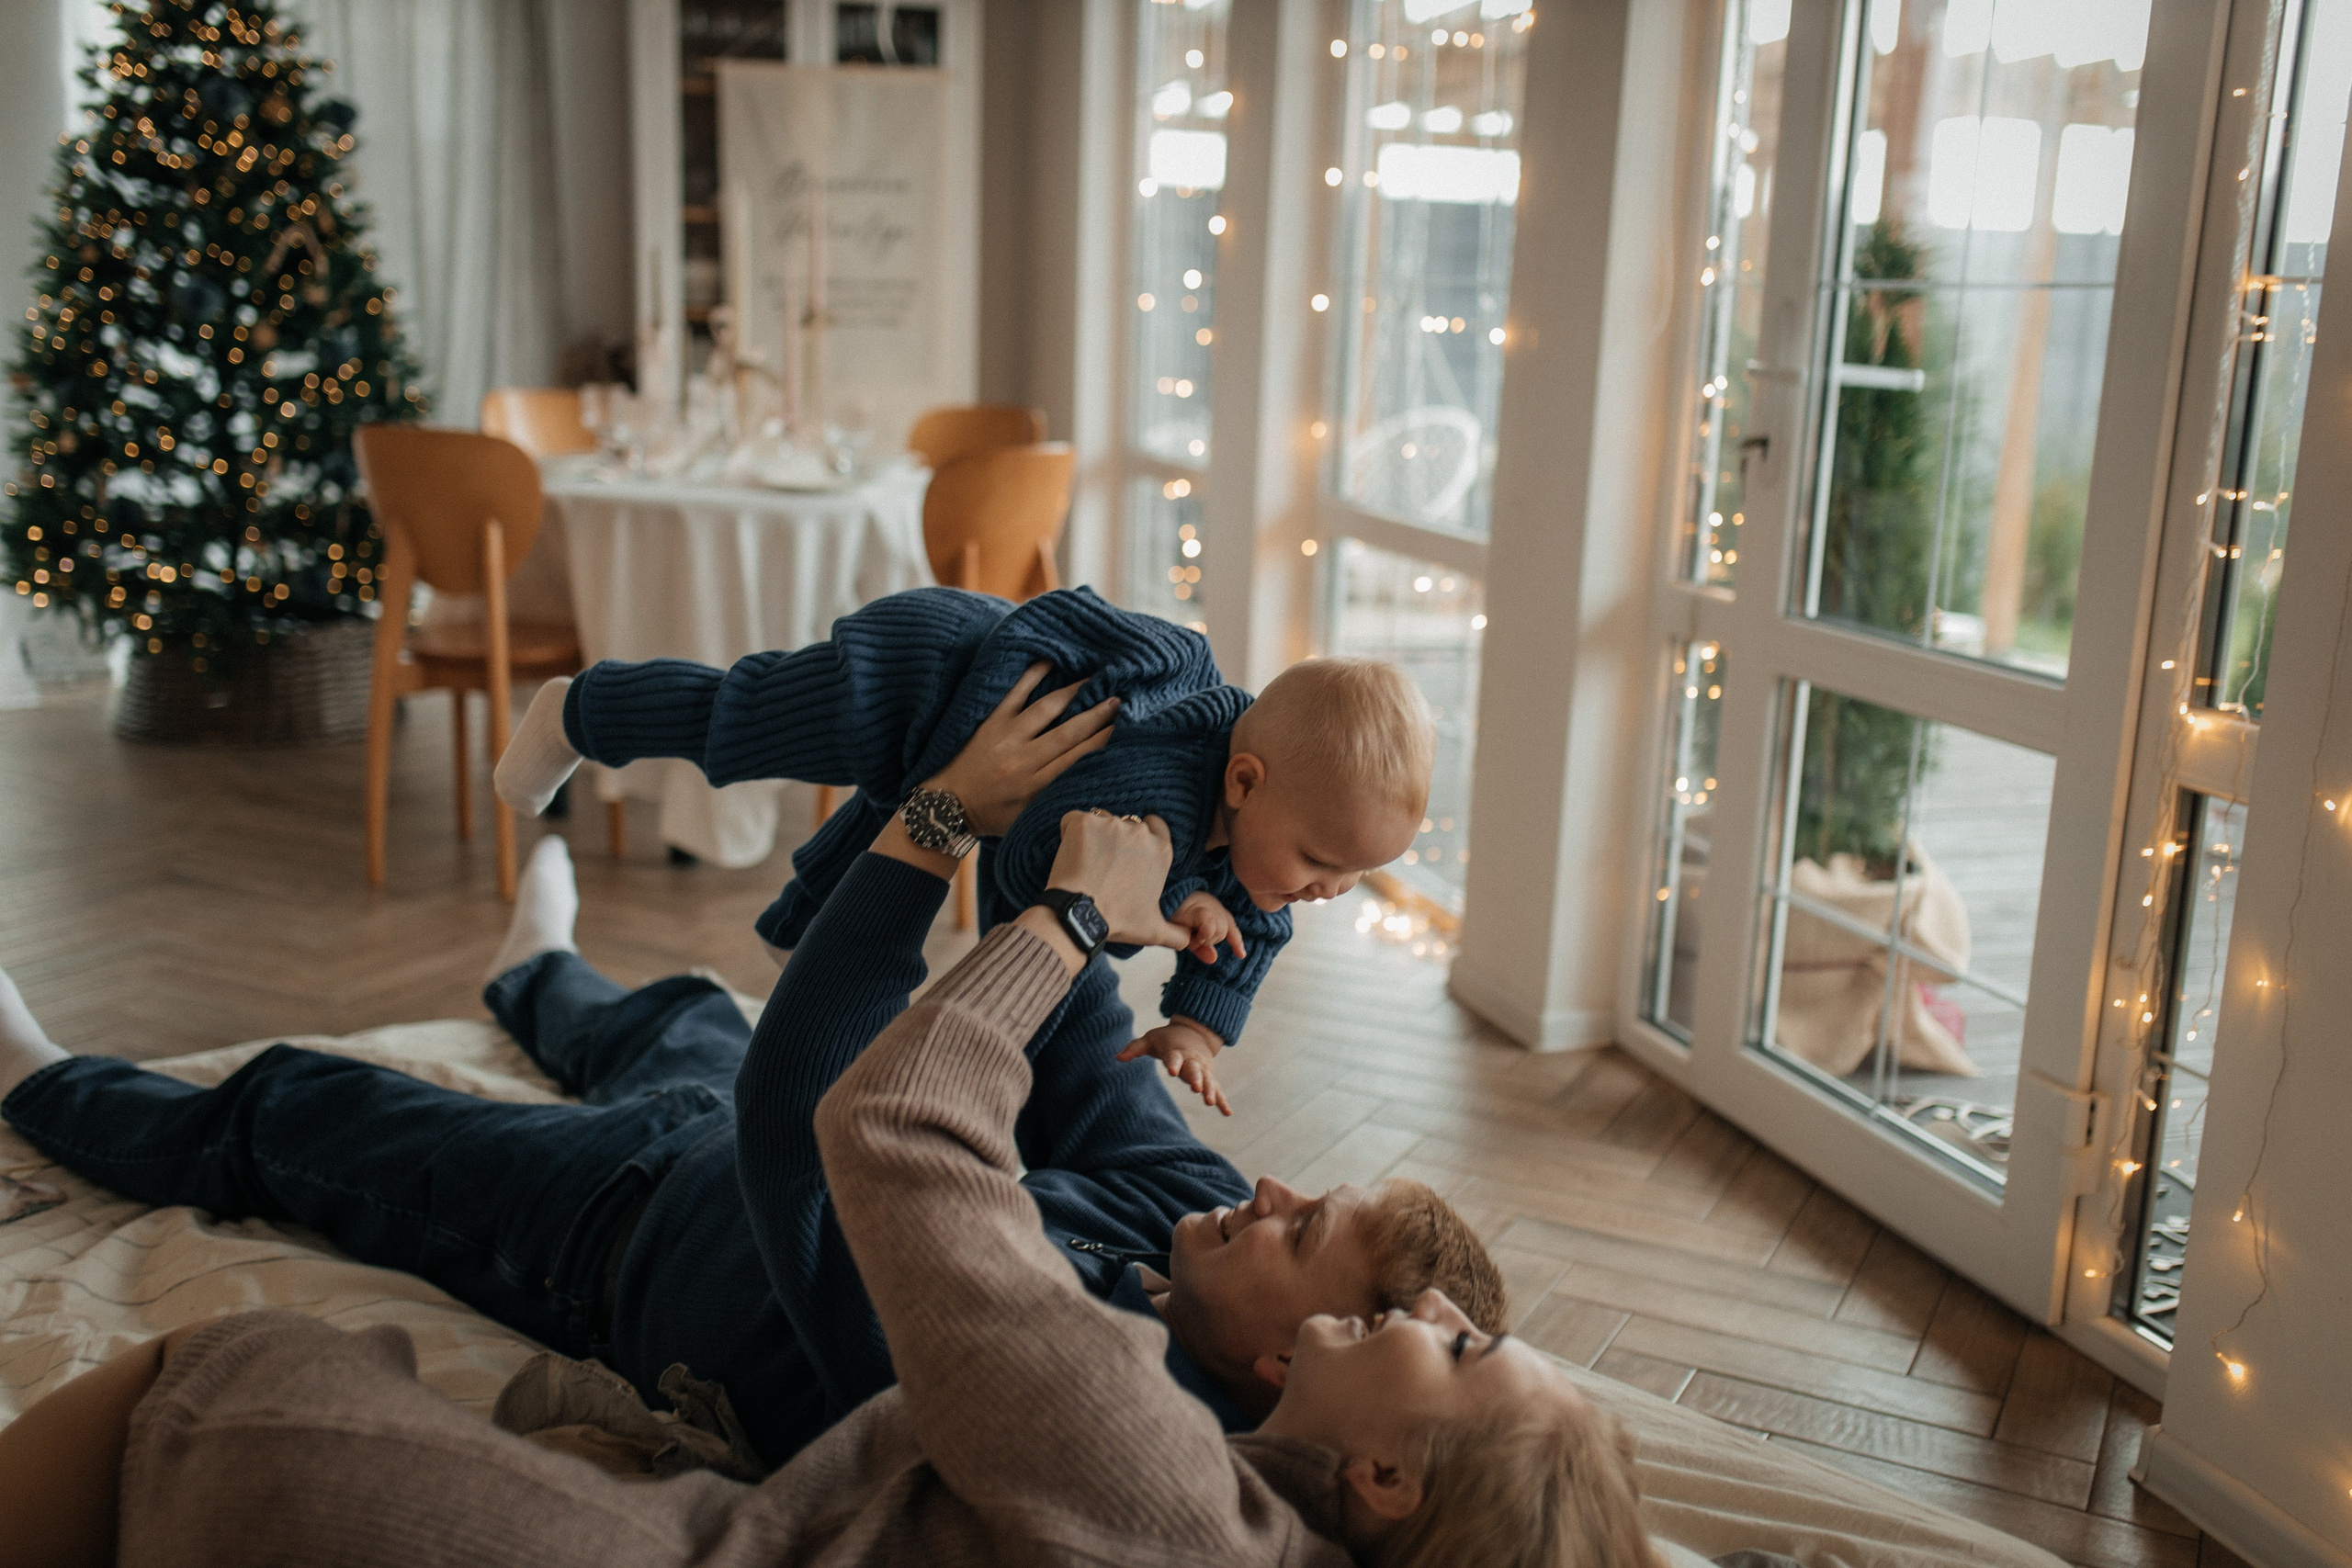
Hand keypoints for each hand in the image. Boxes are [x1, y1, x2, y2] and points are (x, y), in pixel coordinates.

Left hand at [926, 662, 1118, 837]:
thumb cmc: (991, 816)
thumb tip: (1090, 777)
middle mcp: (1022, 760)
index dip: (1103, 740)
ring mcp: (1004, 737)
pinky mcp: (989, 723)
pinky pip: (1013, 693)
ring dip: (1073, 693)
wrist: (946, 807)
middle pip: (1069, 732)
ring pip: (1046, 709)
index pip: (1077, 758)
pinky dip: (1032, 675)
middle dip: (1097, 714)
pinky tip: (1050, 661)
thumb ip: (1056, 799)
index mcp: (1034, 787)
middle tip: (1118, 699)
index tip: (1122, 726)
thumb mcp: (1027, 819)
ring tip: (1094, 680)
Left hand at [1045, 810, 1188, 947]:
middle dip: (1116, 839)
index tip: (1128, 853)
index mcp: (1161, 850)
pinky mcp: (1083, 822)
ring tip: (1086, 863)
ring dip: (1094, 836)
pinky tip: (1071, 854)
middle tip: (1104, 865)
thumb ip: (1178, 933)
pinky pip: (1074, 819)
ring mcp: (1111, 824)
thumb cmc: (1118, 922)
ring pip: (1101, 821)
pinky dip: (1070, 833)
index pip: (1156, 825)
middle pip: (1127, 824)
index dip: (1142, 837)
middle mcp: (1139, 832)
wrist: (1081, 916)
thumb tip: (1190, 939)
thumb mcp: (1155, 930)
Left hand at [1117, 1018, 1229, 1115]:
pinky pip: (1217, 1089)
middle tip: (1197, 1089)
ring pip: (1208, 1080)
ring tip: (1209, 1102)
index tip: (1172, 1072)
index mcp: (1177, 1051)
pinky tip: (1228, 1113)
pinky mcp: (1210, 1077)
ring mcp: (1203, 1069)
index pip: (1174, 1058)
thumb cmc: (1167, 1039)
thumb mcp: (1150, 1039)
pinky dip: (1222, 1100)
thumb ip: (1135, 1048)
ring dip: (1209, 1091)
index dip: (1174, 1064)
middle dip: (1197, 1079)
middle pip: (1195, 1070)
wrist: (1194, 1032)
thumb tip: (1117, 1057)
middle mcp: (1192, 1060)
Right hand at [1171, 891, 1245, 965]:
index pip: (1229, 926)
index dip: (1236, 941)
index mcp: (1210, 908)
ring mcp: (1207, 904)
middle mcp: (1211, 904)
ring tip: (1187, 932)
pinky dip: (1203, 934)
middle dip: (1209, 940)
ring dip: (1204, 939)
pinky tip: (1190, 932)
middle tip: (1190, 936)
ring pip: (1220, 931)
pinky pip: (1211, 927)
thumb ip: (1201, 947)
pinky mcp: (1199, 909)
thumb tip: (1213, 959)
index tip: (1241, 955)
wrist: (1151, 905)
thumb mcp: (1185, 935)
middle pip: (1224, 931)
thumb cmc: (1165, 917)